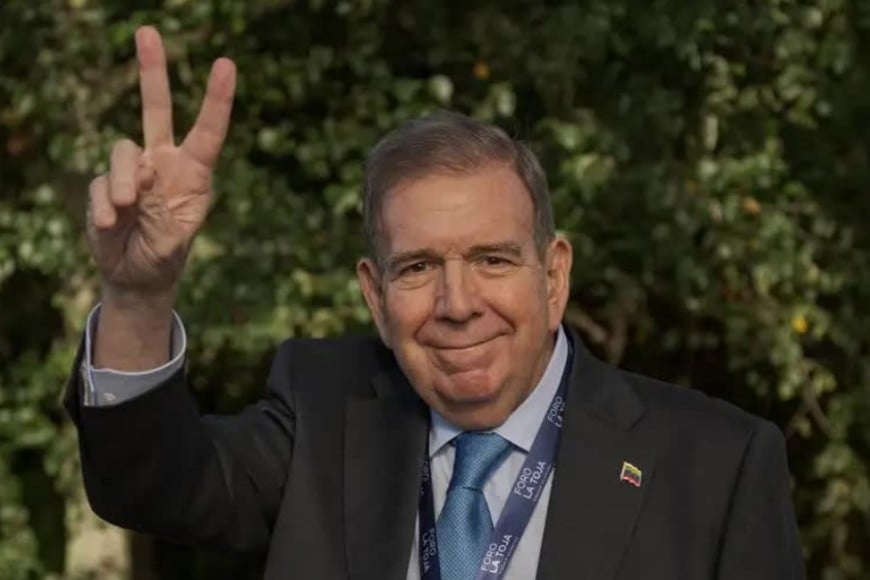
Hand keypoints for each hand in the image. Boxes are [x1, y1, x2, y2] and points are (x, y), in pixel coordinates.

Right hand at [87, 26, 235, 298]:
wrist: (137, 274)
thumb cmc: (166, 253)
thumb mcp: (175, 241)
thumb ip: (163, 211)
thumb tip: (139, 178)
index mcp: (193, 173)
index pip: (208, 132)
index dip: (216, 99)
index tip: (225, 65)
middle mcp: (163, 162)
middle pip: (155, 110)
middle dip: (152, 71)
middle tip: (148, 30)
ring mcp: (133, 171)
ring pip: (123, 151)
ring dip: (125, 180)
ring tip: (129, 209)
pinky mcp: (104, 185)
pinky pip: (101, 184)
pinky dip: (105, 205)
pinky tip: (111, 224)